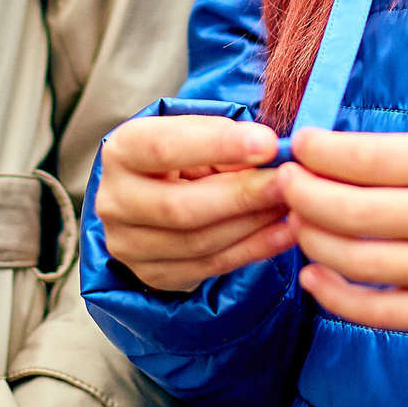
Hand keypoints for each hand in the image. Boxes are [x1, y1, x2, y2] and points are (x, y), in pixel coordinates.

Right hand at [95, 115, 289, 293]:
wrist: (155, 190)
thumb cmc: (184, 151)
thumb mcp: (197, 133)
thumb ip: (226, 139)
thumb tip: (271, 154)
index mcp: (122, 151)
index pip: (164, 148)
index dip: (219, 146)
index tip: (269, 144)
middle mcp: (115, 201)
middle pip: (180, 207)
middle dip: (242, 195)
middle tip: (288, 183)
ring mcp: (129, 244)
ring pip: (198, 242)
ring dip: (253, 224)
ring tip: (292, 205)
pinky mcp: (153, 273)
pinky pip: (210, 266)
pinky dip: (254, 250)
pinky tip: (285, 233)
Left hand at [278, 129, 407, 328]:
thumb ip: (401, 156)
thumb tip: (326, 156)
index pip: (367, 158)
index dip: (319, 152)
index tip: (300, 145)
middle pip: (352, 212)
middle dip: (303, 196)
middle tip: (286, 184)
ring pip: (358, 262)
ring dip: (313, 240)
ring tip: (300, 223)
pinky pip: (380, 313)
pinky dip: (336, 298)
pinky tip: (314, 276)